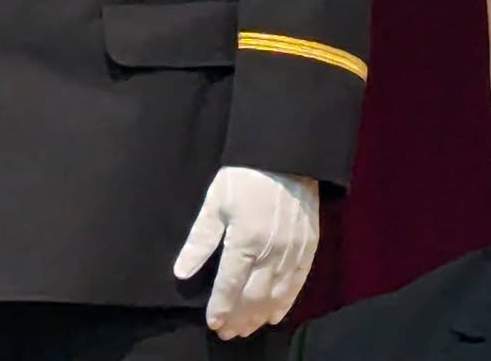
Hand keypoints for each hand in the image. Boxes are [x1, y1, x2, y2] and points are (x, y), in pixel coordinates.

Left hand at [172, 168, 320, 338]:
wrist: (285, 156)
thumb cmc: (245, 176)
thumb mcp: (216, 202)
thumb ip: (200, 240)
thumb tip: (181, 272)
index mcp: (245, 240)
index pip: (230, 285)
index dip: (221, 307)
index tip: (213, 324)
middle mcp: (270, 252)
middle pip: (253, 296)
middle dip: (239, 318)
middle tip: (227, 333)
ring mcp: (292, 251)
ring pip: (275, 295)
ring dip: (259, 316)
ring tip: (246, 329)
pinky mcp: (309, 248)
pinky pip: (297, 284)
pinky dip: (285, 303)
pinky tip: (274, 316)